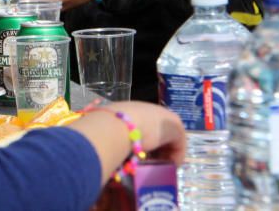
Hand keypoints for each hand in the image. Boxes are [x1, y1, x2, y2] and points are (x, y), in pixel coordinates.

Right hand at [68, 101, 185, 186]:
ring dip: (164, 154)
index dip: (142, 143)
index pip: (141, 127)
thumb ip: (105, 137)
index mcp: (131, 110)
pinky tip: (167, 166)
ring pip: (168, 140)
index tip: (139, 158)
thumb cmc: (106, 127)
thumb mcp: (102, 131)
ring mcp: (162, 117)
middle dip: (155, 150)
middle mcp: (148, 110)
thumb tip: (100, 150)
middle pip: (157, 133)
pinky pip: (178, 146)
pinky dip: (175, 158)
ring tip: (157, 167)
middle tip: (149, 164)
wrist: (118, 124)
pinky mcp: (175, 127)